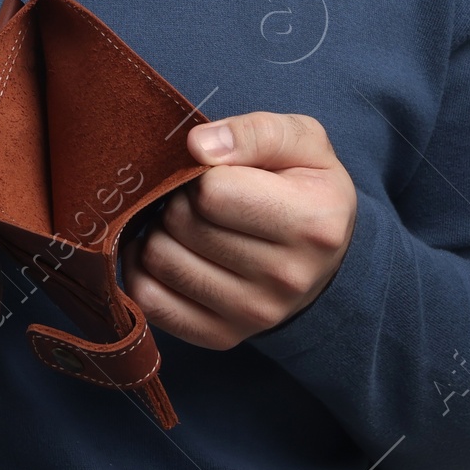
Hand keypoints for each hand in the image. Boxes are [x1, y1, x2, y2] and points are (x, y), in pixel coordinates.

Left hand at [120, 112, 356, 349]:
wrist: (326, 256)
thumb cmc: (307, 186)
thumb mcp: (302, 140)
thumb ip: (254, 132)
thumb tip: (197, 146)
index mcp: (311, 223)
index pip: (212, 192)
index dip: (200, 172)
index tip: (215, 172)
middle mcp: (286, 278)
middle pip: (181, 224)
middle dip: (178, 199)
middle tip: (197, 197)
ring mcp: (254, 315)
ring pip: (159, 260)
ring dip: (160, 231)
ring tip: (186, 223)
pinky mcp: (222, 337)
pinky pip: (150, 301)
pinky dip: (143, 270)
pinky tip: (168, 250)